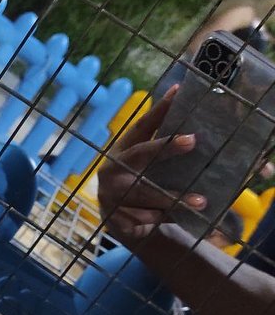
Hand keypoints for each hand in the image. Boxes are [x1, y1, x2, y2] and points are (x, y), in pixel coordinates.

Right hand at [97, 84, 206, 246]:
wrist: (119, 222)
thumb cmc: (140, 184)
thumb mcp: (145, 165)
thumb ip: (163, 149)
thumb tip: (204, 129)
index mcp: (121, 150)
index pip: (140, 126)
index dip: (158, 110)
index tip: (177, 93)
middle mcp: (112, 169)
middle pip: (139, 154)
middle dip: (165, 148)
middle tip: (192, 140)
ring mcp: (111, 194)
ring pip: (146, 193)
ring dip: (174, 197)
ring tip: (202, 202)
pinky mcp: (116, 218)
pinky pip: (146, 218)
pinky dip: (167, 218)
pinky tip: (186, 219)